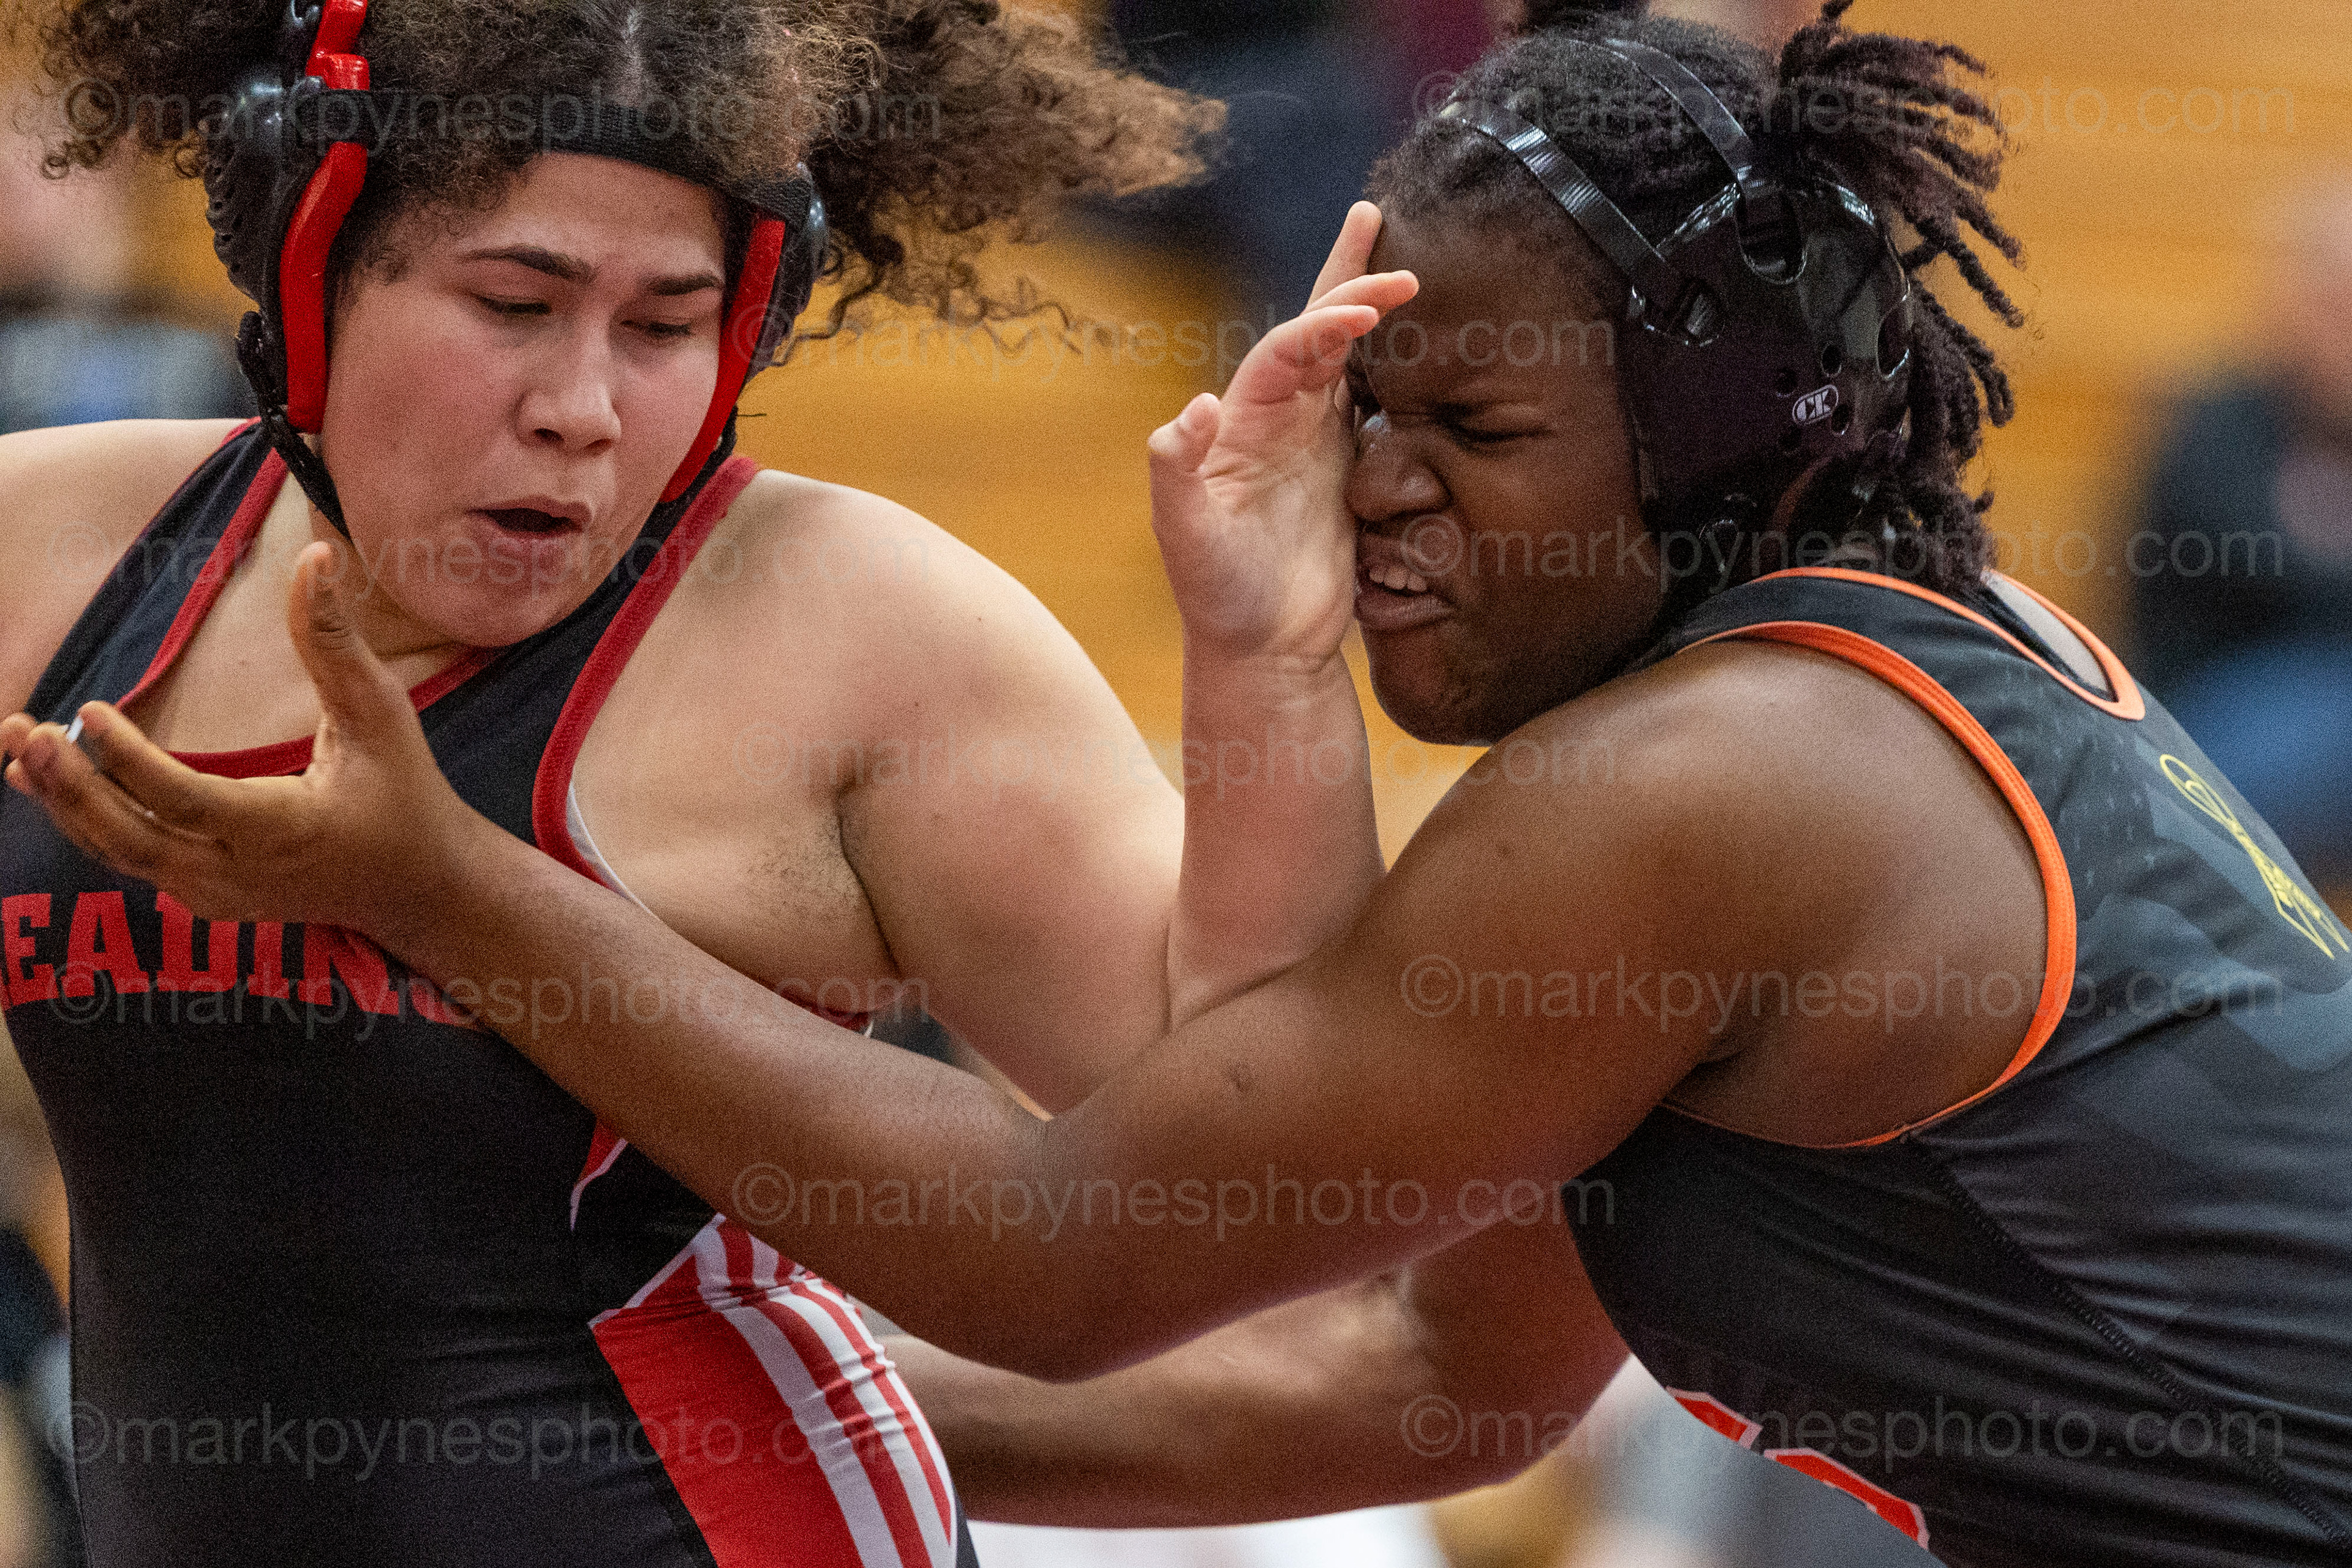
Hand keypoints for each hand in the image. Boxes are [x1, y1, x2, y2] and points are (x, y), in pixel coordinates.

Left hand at [0, 541, 491, 939]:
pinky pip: (133, 860)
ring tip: (21, 744)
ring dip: (66, 802)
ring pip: (120, 854)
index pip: (185, 800)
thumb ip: (335, 640)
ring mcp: (219, 894)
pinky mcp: (207, 898)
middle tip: (28, 730)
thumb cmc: (404, 791)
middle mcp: (241, 873)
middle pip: (132, 838)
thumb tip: (315, 555)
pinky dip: (89, 822)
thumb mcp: (380, 713)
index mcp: (285, 828)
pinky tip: (52, 780)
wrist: (417, 885)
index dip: (129, 759)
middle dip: (72, 786)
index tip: (91, 708)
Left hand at [1149, 203, 1417, 668]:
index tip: (1367, 308)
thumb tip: (1195, 405)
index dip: (1323, 323)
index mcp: (1240, 422)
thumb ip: (1176, 471)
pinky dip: (1391, 367)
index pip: (1286, 351)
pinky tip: (1415, 340)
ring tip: (1400, 265)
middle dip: (1347, 283)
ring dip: (1367, 311)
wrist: (1261, 648)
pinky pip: (1370, 404)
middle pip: (1313, 332)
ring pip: (1344, 358)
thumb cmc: (1215, 594)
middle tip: (1384, 235)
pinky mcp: (1346, 472)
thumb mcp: (1184, 535)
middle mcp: (1276, 421)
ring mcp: (1312, 443)